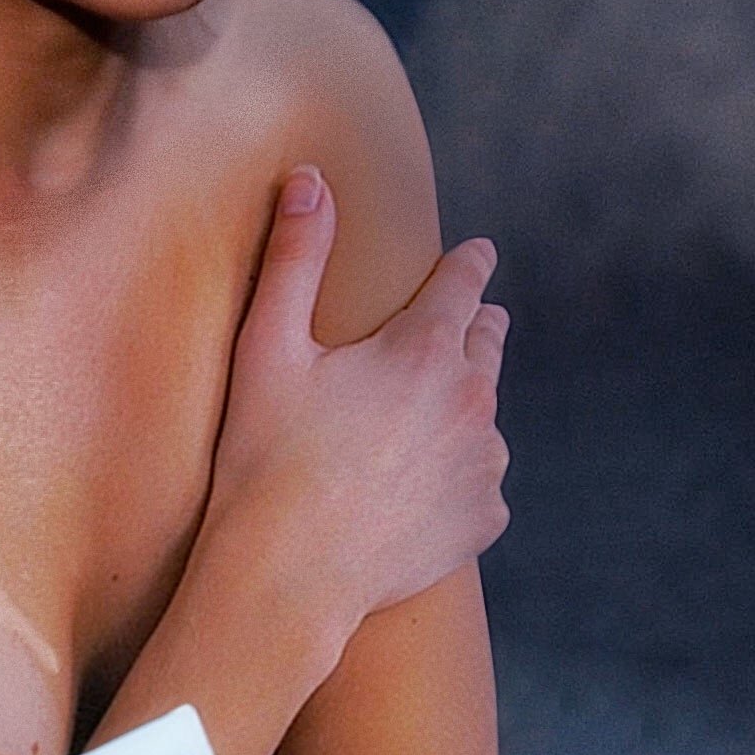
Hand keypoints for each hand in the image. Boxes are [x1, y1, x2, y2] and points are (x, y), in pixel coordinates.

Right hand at [201, 168, 509, 644]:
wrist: (287, 577)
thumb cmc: (264, 460)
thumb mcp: (268, 349)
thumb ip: (296, 257)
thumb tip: (310, 176)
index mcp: (427, 347)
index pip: (467, 281)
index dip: (469, 263)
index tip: (477, 254)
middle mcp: (474, 399)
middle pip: (489, 341)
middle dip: (471, 328)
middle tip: (451, 331)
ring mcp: (486, 462)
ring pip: (486, 413)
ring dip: (461, 406)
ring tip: (415, 425)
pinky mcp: (486, 518)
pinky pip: (481, 480)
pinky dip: (457, 475)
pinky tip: (414, 487)